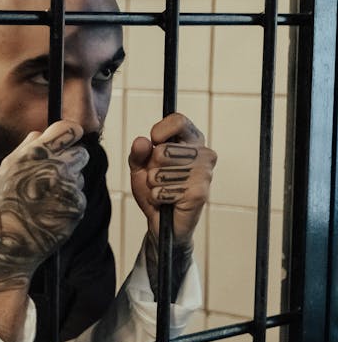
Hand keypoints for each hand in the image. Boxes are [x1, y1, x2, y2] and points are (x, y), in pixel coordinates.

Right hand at [0, 120, 89, 293]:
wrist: (8, 244)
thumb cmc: (3, 205)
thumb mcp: (6, 170)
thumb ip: (26, 148)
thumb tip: (41, 133)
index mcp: (35, 154)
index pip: (69, 129)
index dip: (71, 133)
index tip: (70, 139)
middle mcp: (55, 168)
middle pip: (81, 153)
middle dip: (71, 161)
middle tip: (54, 176)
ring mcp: (68, 188)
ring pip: (79, 176)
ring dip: (68, 184)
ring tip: (45, 199)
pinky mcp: (77, 206)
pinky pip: (78, 197)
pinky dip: (68, 202)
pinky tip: (51, 212)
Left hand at [128, 113, 215, 245]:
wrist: (162, 220)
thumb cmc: (154, 188)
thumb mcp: (140, 167)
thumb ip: (138, 153)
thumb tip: (141, 141)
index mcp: (192, 140)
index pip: (179, 121)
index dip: (160, 131)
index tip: (154, 141)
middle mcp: (203, 154)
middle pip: (163, 150)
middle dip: (151, 167)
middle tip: (158, 178)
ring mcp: (204, 174)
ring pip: (161, 172)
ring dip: (154, 185)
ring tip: (163, 190)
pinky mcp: (200, 193)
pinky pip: (164, 190)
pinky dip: (158, 197)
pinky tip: (167, 201)